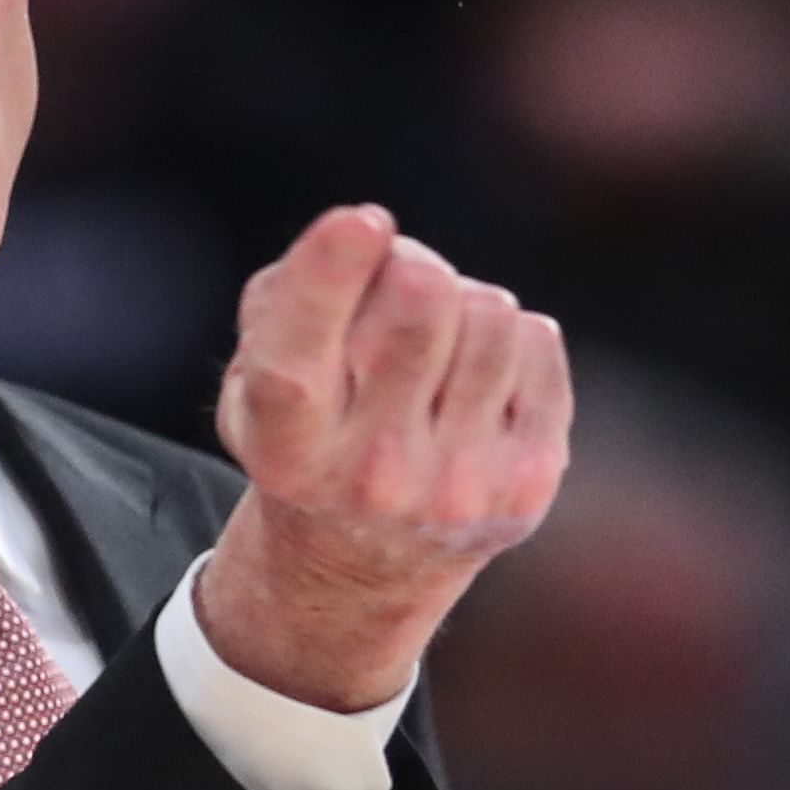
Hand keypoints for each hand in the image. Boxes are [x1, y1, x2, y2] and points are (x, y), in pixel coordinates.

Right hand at [201, 205, 570, 712]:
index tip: (363, 222)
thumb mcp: (253, 380)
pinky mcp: (528, 483)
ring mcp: (457, 485)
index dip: (330, 276)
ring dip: (460, 306)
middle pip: (419, 297)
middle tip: (393, 289)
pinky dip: (509, 341)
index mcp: (285, 448)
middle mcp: (370, 476)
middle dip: (408, 266)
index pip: (297, 360)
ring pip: (487, 310)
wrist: (365, 567)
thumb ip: (284, 299)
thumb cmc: (308, 434)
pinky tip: (476, 386)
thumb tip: (372, 239)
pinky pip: (536, 339)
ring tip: (434, 354)